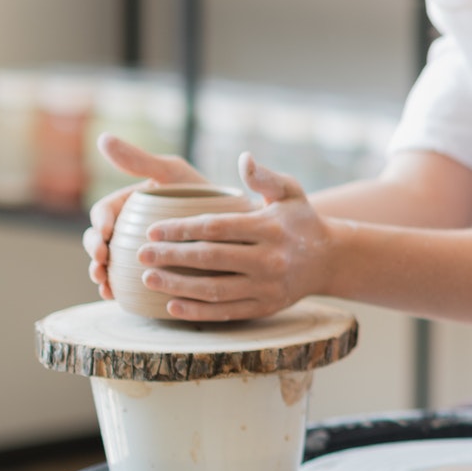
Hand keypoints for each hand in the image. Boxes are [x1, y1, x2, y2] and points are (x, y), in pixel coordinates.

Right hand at [84, 134, 209, 299]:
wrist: (237, 222)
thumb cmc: (204, 192)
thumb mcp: (173, 173)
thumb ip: (141, 160)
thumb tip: (102, 137)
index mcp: (130, 204)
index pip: (103, 212)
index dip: (98, 223)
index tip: (104, 232)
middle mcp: (130, 228)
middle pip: (101, 240)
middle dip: (94, 252)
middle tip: (100, 262)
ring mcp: (139, 250)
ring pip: (110, 264)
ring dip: (100, 274)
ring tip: (104, 284)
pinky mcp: (153, 270)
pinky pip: (128, 283)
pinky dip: (117, 289)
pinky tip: (116, 296)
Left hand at [133, 154, 336, 320]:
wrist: (331, 260)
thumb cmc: (301, 220)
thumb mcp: (290, 192)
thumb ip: (264, 176)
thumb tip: (243, 158)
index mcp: (271, 228)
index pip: (217, 227)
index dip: (181, 229)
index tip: (151, 230)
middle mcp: (271, 259)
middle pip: (211, 258)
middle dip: (171, 256)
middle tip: (139, 255)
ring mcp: (269, 287)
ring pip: (215, 289)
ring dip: (177, 285)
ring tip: (148, 279)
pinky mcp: (266, 307)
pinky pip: (227, 312)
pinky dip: (198, 311)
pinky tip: (171, 306)